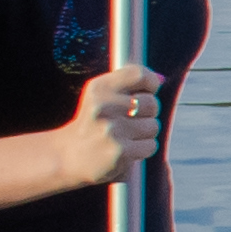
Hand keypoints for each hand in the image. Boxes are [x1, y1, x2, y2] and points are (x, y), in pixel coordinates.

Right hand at [52, 63, 163, 185]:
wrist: (68, 156)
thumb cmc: (92, 123)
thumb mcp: (101, 97)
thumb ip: (129, 84)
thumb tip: (162, 78)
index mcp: (99, 88)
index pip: (139, 75)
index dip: (151, 82)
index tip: (149, 90)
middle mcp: (105, 106)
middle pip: (152, 103)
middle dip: (147, 113)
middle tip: (130, 120)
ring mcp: (112, 130)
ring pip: (153, 126)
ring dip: (145, 133)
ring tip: (126, 136)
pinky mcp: (120, 152)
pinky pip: (150, 145)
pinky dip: (143, 148)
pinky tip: (127, 149)